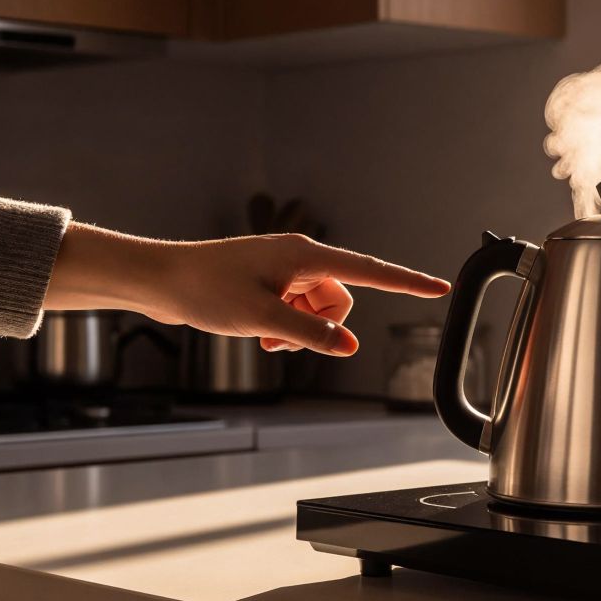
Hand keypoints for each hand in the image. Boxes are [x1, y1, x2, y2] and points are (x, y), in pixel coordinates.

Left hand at [44, 224, 449, 355]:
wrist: (160, 280)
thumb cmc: (204, 289)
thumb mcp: (261, 319)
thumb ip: (311, 333)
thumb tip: (350, 346)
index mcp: (305, 255)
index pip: (370, 271)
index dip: (407, 282)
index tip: (440, 287)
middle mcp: (300, 258)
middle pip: (342, 300)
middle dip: (322, 326)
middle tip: (282, 337)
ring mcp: (285, 270)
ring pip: (320, 310)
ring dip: (301, 331)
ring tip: (266, 338)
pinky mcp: (271, 282)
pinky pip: (299, 310)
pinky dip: (287, 327)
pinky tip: (261, 335)